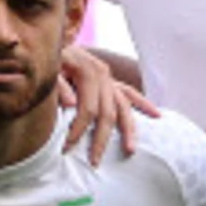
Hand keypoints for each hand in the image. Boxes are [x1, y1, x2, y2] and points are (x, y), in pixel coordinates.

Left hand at [56, 46, 154, 160]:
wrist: (52, 43)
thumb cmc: (48, 60)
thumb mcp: (48, 69)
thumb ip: (58, 85)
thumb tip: (71, 104)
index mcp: (88, 71)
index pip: (87, 109)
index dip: (78, 130)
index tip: (67, 147)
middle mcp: (104, 75)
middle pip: (108, 113)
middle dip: (101, 139)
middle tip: (94, 162)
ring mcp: (110, 78)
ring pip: (124, 107)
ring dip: (128, 130)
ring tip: (131, 150)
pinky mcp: (112, 81)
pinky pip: (130, 94)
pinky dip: (143, 104)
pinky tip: (157, 116)